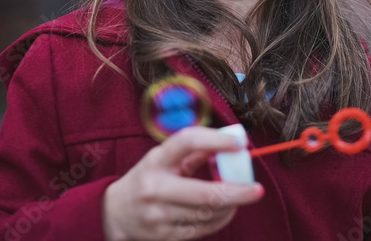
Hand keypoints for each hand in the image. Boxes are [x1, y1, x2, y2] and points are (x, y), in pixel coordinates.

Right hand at [102, 126, 264, 240]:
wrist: (113, 214)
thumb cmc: (146, 179)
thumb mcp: (162, 159)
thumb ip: (192, 151)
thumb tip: (228, 143)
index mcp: (155, 160)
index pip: (186, 141)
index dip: (215, 140)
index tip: (240, 143)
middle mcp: (155, 188)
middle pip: (206, 193)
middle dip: (238, 192)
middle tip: (257, 190)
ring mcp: (159, 215)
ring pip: (208, 213)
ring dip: (231, 206)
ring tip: (240, 197)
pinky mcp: (164, 235)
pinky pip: (202, 229)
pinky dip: (219, 219)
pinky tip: (225, 210)